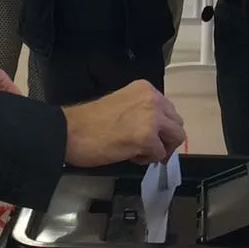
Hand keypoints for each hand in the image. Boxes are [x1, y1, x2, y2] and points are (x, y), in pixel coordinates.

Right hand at [63, 80, 186, 166]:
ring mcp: (152, 118)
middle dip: (165, 138)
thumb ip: (142, 112)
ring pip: (175, 138)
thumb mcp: (123, 105)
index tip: (147, 135)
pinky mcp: (148, 137)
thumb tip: (158, 131)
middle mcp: (153, 99)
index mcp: (146, 89)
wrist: (71, 131)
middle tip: (146, 148)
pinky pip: (159, 154)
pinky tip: (130, 155)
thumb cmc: (90, 121)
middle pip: (177, 124)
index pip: (169, 110)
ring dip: (160, 148)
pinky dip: (147, 159)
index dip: (161, 127)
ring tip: (139, 151)